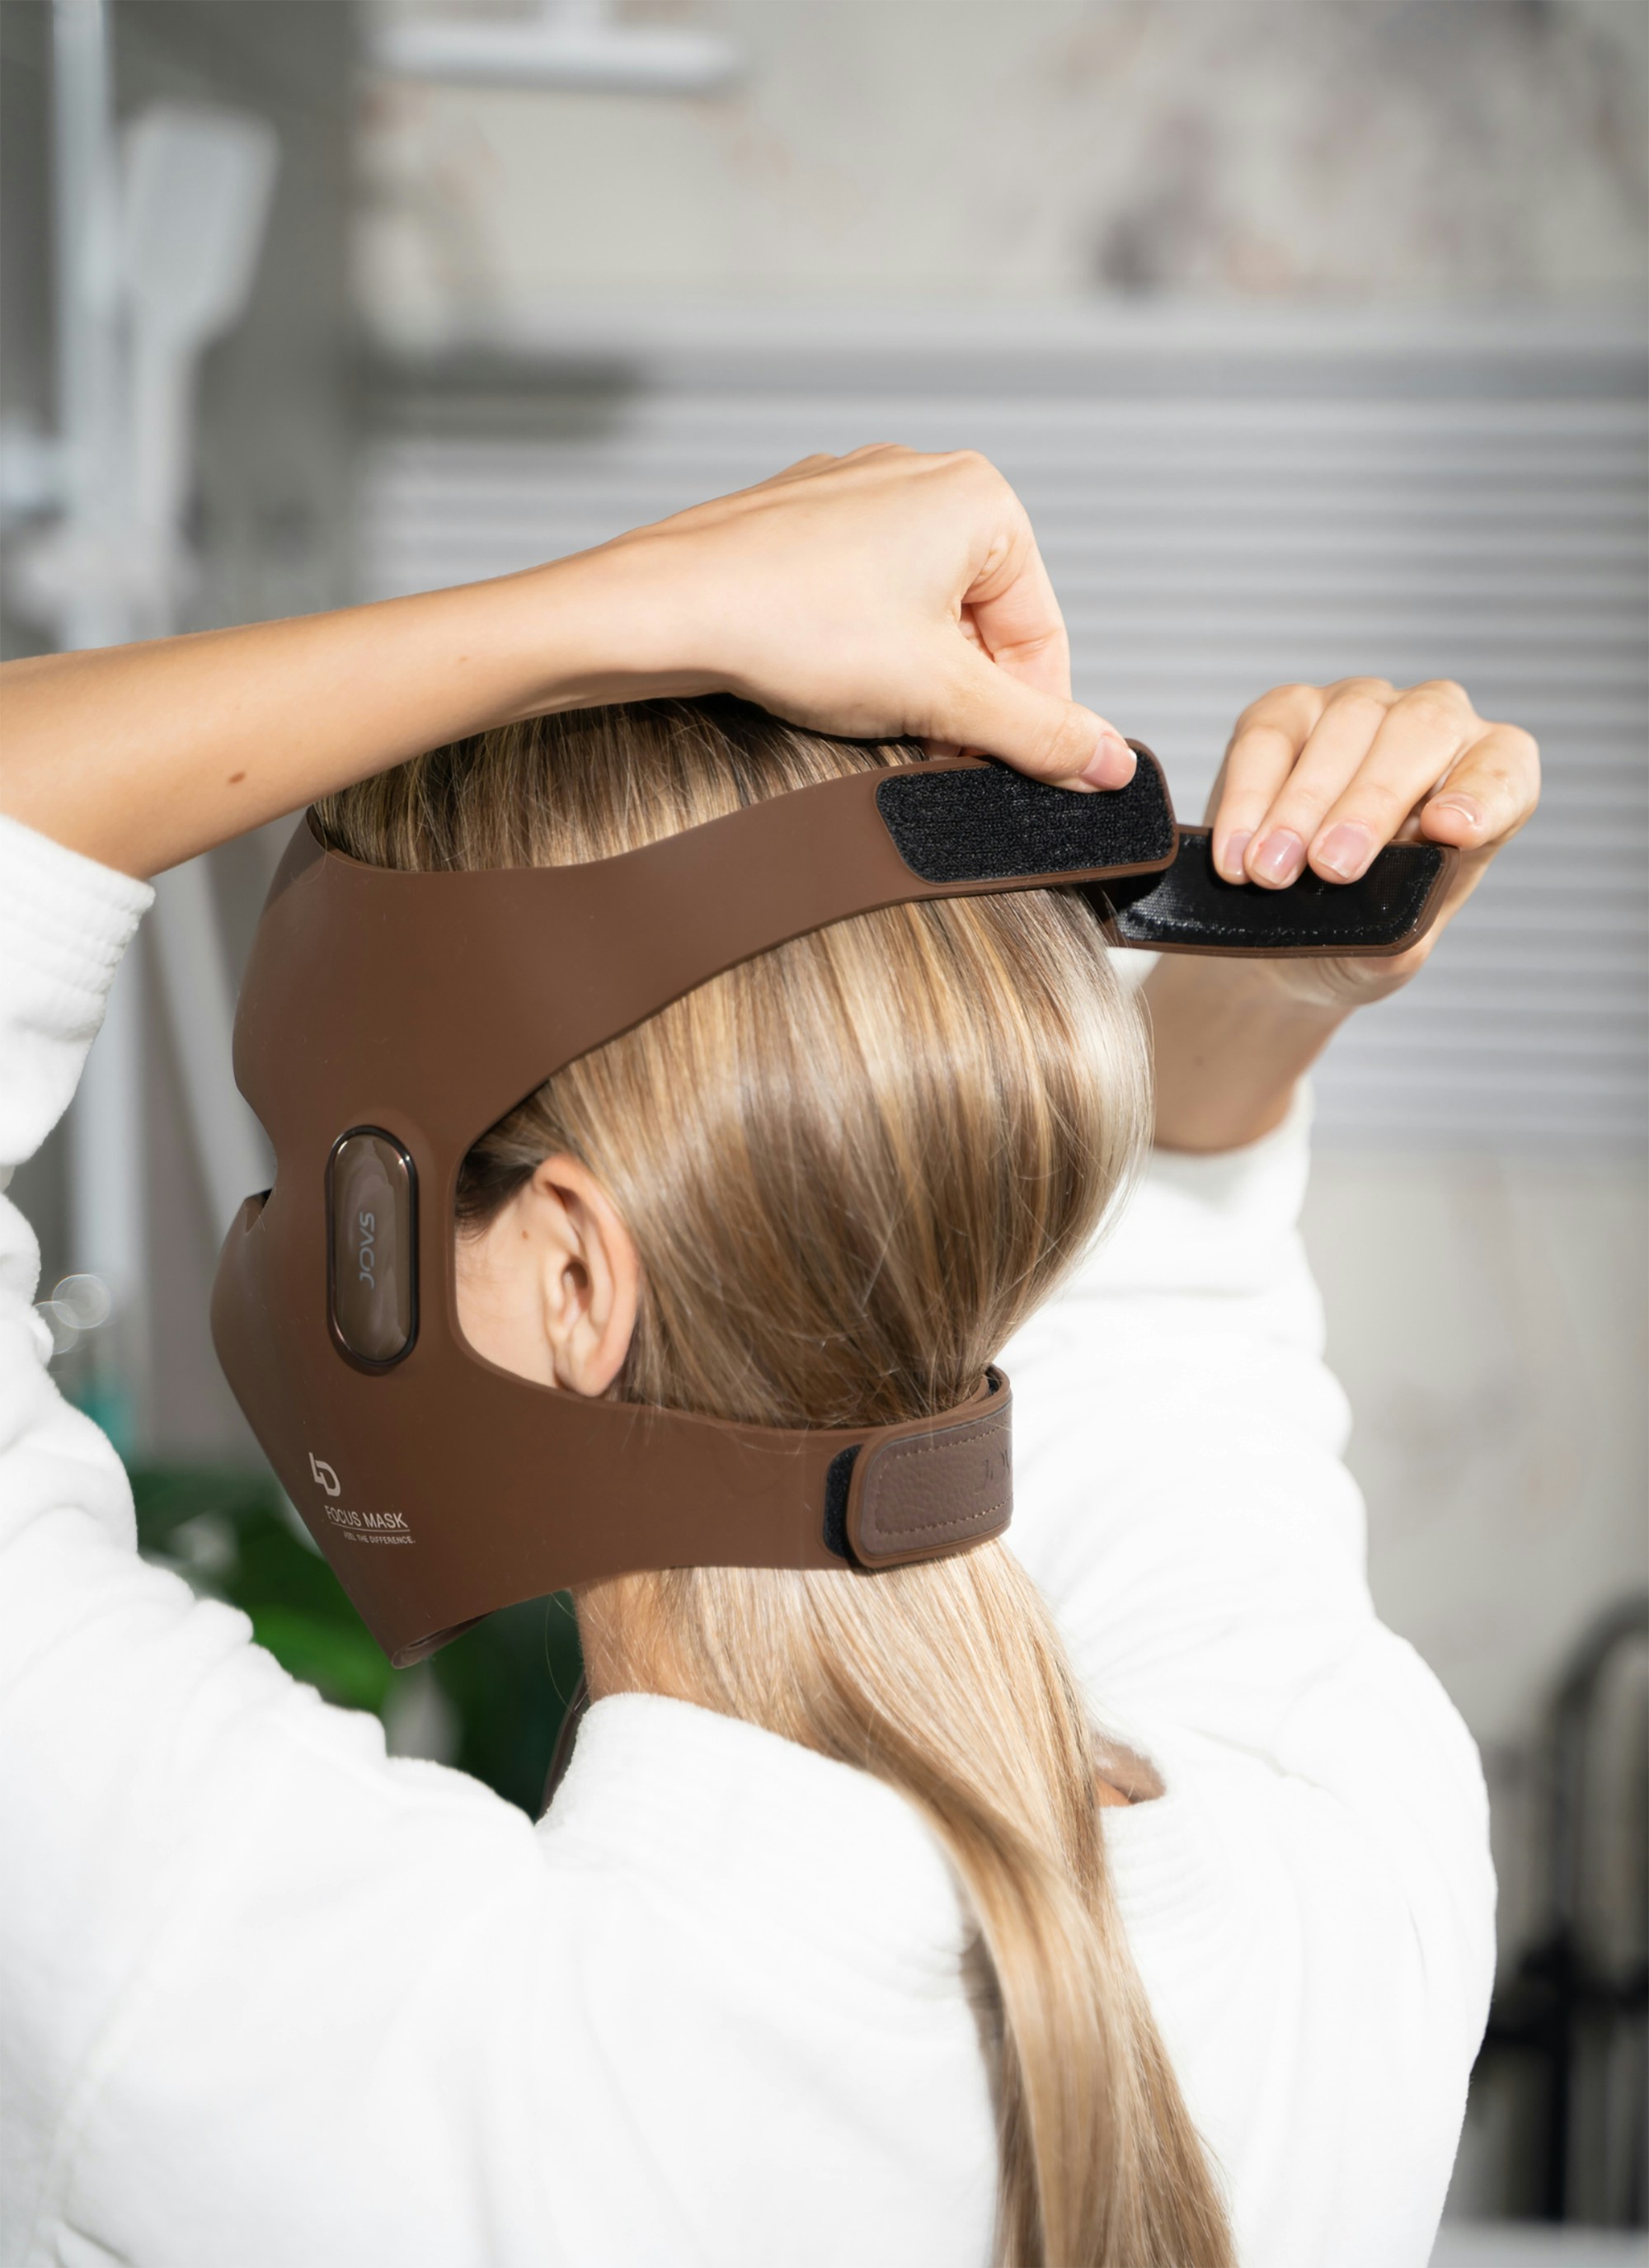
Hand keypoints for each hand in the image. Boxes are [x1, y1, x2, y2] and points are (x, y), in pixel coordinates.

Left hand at [601, 445, 1135, 790]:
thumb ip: (1039, 735)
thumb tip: (1112, 768)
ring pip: (920, 614)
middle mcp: (924, 475)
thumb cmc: (797, 629)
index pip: (1042, 638)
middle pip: (982, 625)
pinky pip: (861, 596)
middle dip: (958, 698)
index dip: (1021, 721)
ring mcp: (856, 492)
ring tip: (861, 708)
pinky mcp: (801, 521)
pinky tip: (820, 677)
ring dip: (909, 680)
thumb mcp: (941, 697)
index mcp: (983, 499)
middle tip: (919, 746)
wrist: (664, 609)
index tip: (987, 770)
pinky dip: (857, 649)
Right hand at [1147, 677, 1538, 1150]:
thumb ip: (1399, 928)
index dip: (1481, 793)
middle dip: (1371, 802)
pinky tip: (1234, 853)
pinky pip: (1269, 736)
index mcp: (1485, 785)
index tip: (1449, 832)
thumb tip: (1382, 907)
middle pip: (1419, 732)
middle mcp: (1432, 730)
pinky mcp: (1286, 713)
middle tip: (1330, 867)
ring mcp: (1359, 710)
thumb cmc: (1354, 936)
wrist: (1282, 941)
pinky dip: (1247, 797)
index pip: (1504, 768)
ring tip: (1269, 871)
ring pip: (1345, 724)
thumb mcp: (1389, 952)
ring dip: (1301, 804)